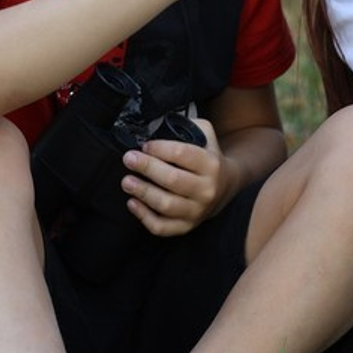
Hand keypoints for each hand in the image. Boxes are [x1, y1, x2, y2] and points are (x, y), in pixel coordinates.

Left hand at [119, 119, 225, 236]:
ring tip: (126, 181)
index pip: (182, 154)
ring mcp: (197, 210)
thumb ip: (188, 126)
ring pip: (166, 205)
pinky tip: (132, 203)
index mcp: (211, 164)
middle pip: (172, 179)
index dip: (159, 148)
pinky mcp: (187, 226)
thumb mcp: (206, 135)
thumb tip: (157, 125)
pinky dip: (144, 217)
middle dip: (146, 167)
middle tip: (129, 159)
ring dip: (143, 192)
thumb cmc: (208, 158)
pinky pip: (163, 227)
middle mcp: (206, 189)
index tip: (145, 145)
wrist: (226, 186)